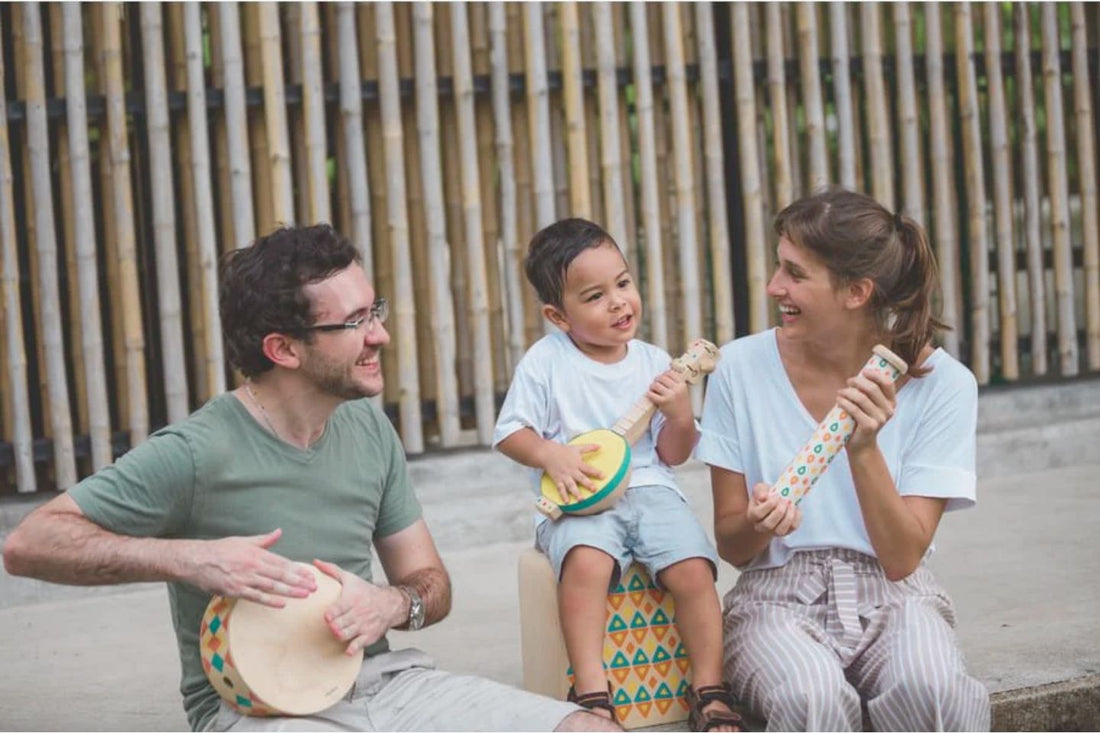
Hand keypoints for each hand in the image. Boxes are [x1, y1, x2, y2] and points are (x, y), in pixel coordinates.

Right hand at [184, 528, 316, 606]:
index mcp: (256, 553)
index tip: (310, 575)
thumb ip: (264, 540)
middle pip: (281, 574)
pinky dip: (269, 600)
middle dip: (299, 581)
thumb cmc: (220, 550)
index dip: (298, 569)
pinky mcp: (235, 590)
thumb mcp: (243, 541)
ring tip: (305, 595)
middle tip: (314, 587)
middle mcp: (253, 565)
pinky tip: (282, 604)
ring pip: (272, 586)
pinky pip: (255, 597)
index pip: (282, 562)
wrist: (196, 560)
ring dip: (290, 591)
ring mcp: (244, 578)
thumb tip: (279, 532)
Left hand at [314, 559, 405, 655]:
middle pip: (338, 624)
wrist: (389, 603)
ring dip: (339, 635)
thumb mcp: (350, 579)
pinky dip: (351, 648)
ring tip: (337, 631)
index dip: (330, 615)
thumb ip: (331, 571)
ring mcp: (363, 625)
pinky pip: (357, 645)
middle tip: (332, 624)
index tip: (328, 616)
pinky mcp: (368, 636)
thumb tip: (316, 562)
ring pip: (345, 635)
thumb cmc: (365, 591)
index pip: (337, 610)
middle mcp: (358, 613)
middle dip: (333, 626)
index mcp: (351, 599)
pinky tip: (347, 647)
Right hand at [540, 440, 603, 502]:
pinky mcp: (558, 480)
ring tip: (581, 500)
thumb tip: (600, 446)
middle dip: (587, 484)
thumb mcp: (577, 448)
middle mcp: (571, 471)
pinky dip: (563, 495)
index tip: (603, 476)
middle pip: (581, 478)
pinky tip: (567, 502)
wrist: (547, 453)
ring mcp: (564, 476)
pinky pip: (561, 489)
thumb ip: (589, 448)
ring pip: (571, 485)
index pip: (588, 469)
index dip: (596, 472)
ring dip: (576, 493)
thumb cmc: (563, 450)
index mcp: (577, 463)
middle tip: (594, 489)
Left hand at [647, 368, 692, 422]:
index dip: (664, 375)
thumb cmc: (681, 403)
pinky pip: (651, 394)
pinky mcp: (663, 402)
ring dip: (652, 386)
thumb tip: (669, 365)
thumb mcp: (682, 390)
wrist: (682, 417)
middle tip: (657, 385)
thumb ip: (676, 380)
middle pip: (661, 377)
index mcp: (682, 384)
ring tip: (654, 390)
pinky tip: (652, 396)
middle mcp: (676, 389)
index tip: (663, 379)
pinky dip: (649, 394)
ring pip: (655, 384)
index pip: (670, 373)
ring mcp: (669, 395)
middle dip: (657, 380)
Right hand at [746, 483, 800, 535]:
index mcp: (752, 515)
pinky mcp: (786, 531)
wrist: (775, 502)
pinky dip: (796, 517)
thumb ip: (760, 490)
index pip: (758, 514)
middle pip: (768, 524)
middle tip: (784, 500)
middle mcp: (761, 527)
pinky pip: (792, 527)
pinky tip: (795, 508)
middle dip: (779, 511)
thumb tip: (763, 497)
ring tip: (791, 504)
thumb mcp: (761, 489)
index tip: (776, 496)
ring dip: (788, 516)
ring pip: (780, 530)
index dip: (768, 505)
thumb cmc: (766, 496)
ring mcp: (774, 532)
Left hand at [836, 367, 896, 453]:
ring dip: (847, 392)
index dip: (875, 375)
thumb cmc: (861, 421)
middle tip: (848, 382)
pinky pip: (854, 409)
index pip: (888, 383)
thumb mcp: (869, 406)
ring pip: (861, 398)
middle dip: (858, 381)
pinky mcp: (870, 426)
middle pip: (872, 388)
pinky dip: (844, 402)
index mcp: (891, 403)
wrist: (861, 445)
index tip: (864, 372)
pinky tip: (838, 400)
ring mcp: (880, 419)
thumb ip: (868, 393)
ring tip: (840, 392)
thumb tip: (857, 377)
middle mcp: (888, 410)